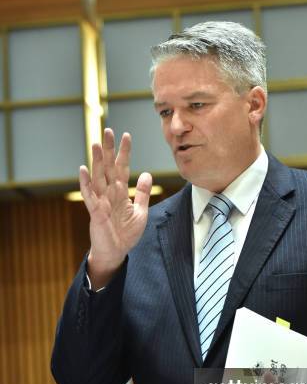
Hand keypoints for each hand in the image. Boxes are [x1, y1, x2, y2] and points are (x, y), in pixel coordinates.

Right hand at [80, 128, 152, 288]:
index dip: (124, 152)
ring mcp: (101, 201)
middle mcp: (109, 193)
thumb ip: (143, 193)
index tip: (127, 135)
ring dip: (97, 161)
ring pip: (98, 177)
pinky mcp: (95, 212)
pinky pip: (89, 196)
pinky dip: (85, 183)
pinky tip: (83, 169)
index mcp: (120, 192)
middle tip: (108, 130)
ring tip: (96, 144)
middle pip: (109, 167)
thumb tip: (147, 173)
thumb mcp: (141, 212)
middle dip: (109, 149)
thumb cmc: (126, 234)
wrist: (116, 252)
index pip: (122, 167)